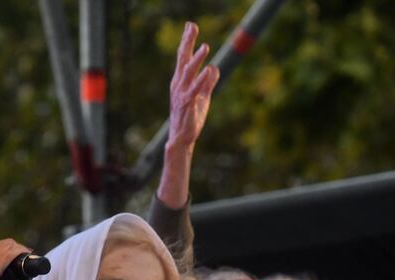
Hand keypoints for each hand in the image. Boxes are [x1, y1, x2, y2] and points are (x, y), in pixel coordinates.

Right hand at [166, 22, 219, 150]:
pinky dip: (202, 79)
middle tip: (192, 26)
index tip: (190, 25)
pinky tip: (209, 69)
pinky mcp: (188, 104)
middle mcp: (178, 84)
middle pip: (183, 59)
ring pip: (189, 72)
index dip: (187, 41)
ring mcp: (182, 94)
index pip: (183, 57)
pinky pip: (195, 89)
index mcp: (181, 81)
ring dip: (197, 59)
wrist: (181, 138)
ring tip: (205, 46)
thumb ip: (208, 83)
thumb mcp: (203, 98)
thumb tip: (215, 69)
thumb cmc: (190, 118)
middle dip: (187, 42)